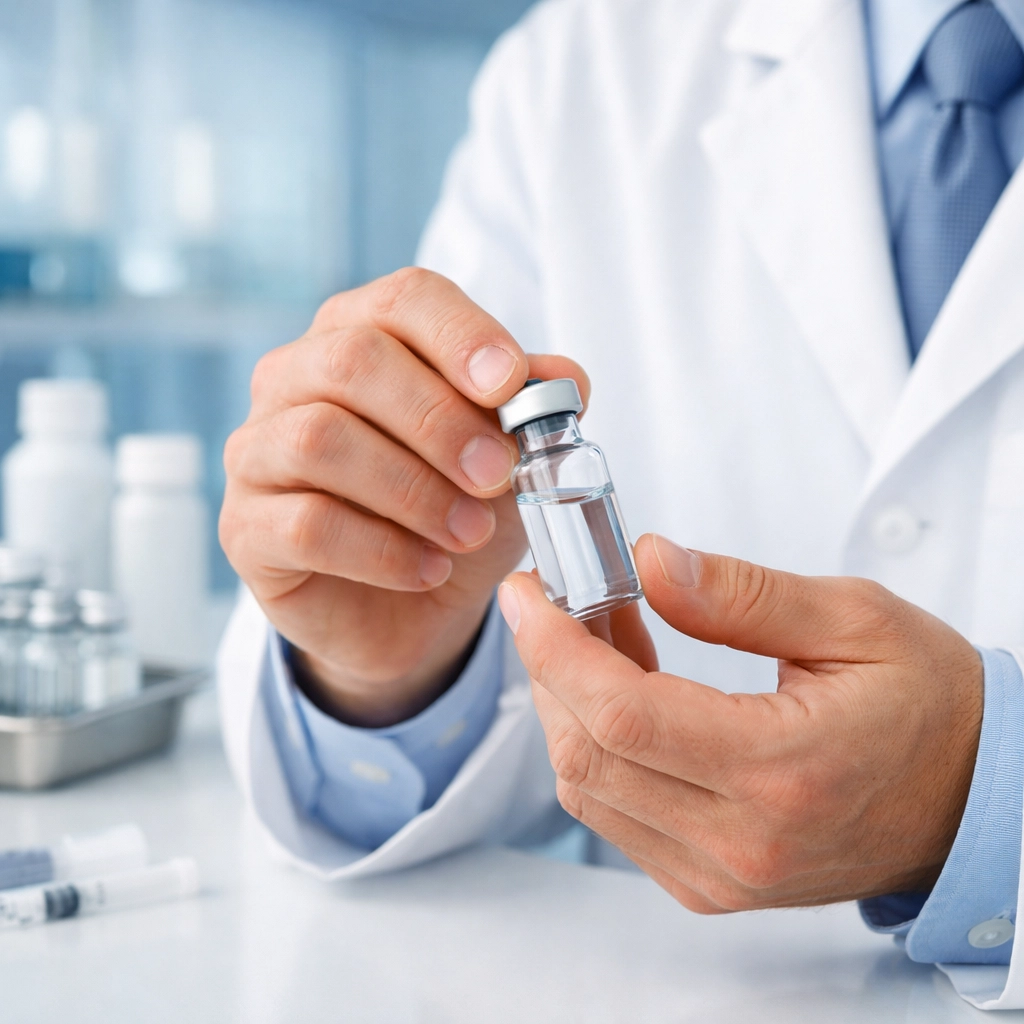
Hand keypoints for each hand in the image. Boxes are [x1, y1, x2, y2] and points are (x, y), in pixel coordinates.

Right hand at [220, 267, 587, 725]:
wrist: (408, 610)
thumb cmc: (454, 514)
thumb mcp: (509, 461)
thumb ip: (530, 413)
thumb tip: (566, 380)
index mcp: (363, 336)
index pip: (404, 298)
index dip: (459, 334)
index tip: (508, 384)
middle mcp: (295, 379)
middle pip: (352, 361)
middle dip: (439, 420)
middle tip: (497, 475)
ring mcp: (258, 451)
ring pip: (319, 439)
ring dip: (413, 491)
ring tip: (470, 532)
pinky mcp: (246, 527)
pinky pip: (306, 524)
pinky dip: (382, 550)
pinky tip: (428, 568)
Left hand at [498, 534, 983, 910]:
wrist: (972, 797)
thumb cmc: (930, 705)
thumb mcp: (854, 619)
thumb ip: (741, 594)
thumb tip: (650, 562)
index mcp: (782, 771)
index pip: (623, 715)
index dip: (555, 649)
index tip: (526, 593)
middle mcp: (741, 841)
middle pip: (588, 754)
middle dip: (549, 667)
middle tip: (555, 600)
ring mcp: (720, 875)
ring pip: (589, 788)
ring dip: (568, 704)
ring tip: (594, 634)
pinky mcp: (708, 883)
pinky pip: (615, 814)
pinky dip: (595, 746)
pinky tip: (619, 690)